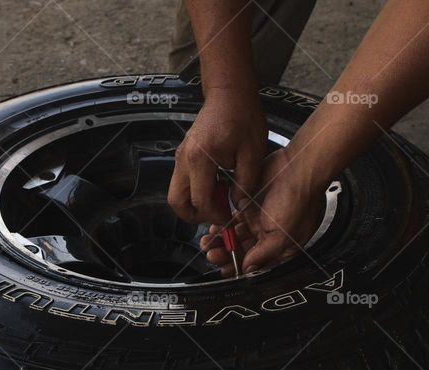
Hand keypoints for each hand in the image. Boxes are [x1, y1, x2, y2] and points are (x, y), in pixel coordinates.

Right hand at [168, 89, 266, 225]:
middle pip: (176, 202)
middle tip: (216, 214)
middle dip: (194, 216)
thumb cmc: (242, 117)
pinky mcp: (183, 155)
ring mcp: (180, 157)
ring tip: (220, 197)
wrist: (229, 93)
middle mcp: (184, 160)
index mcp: (200, 159)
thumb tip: (238, 204)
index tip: (229, 216)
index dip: (214, 214)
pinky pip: (182, 181)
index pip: (200, 200)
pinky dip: (195, 191)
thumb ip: (245, 183)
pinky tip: (217, 184)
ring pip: (176, 193)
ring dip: (195, 203)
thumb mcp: (253, 152)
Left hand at [200, 148, 327, 275]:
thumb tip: (248, 268)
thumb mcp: (281, 236)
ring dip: (222, 241)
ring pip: (236, 237)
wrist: (296, 168)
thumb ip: (262, 254)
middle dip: (226, 255)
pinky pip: (233, 220)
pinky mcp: (250, 206)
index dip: (239, 269)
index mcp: (282, 248)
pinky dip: (223, 225)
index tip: (224, 270)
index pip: (257, 265)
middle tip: (212, 254)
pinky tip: (215, 228)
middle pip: (243, 252)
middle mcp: (271, 236)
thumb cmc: (297, 200)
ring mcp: (260, 221)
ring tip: (209, 242)